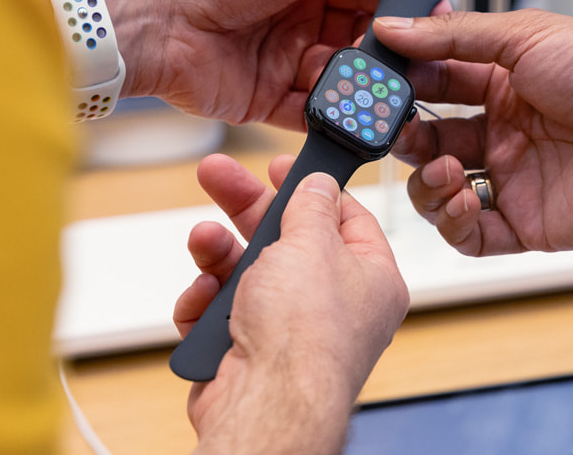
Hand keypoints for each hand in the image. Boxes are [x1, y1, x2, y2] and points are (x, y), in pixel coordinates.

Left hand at [91, 0, 432, 128]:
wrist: (156, 19)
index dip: (400, 5)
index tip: (431, 16)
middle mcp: (302, 21)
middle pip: (362, 41)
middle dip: (388, 52)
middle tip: (415, 62)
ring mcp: (288, 63)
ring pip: (344, 80)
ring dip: (365, 85)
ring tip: (386, 90)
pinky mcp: (271, 102)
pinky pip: (315, 114)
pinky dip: (338, 117)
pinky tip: (358, 116)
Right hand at [173, 154, 408, 453]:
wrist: (265, 404)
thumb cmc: (305, 334)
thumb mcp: (311, 243)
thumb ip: (310, 206)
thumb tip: (317, 185)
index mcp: (370, 279)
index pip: (346, 219)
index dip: (312, 189)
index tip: (280, 167)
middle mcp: (334, 307)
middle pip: (288, 242)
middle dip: (247, 212)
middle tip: (217, 178)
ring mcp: (290, 332)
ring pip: (248, 276)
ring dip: (220, 256)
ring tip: (204, 241)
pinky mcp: (250, 354)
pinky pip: (222, 314)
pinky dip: (207, 303)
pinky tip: (202, 299)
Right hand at [375, 9, 572, 254]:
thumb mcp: (527, 35)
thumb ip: (454, 37)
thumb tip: (391, 31)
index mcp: (504, 84)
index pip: (435, 85)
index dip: (403, 86)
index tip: (373, 83)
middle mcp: (505, 133)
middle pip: (430, 142)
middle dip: (404, 138)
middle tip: (390, 131)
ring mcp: (513, 181)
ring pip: (441, 191)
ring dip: (426, 181)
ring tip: (442, 168)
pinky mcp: (526, 225)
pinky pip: (470, 234)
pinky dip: (453, 221)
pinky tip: (463, 196)